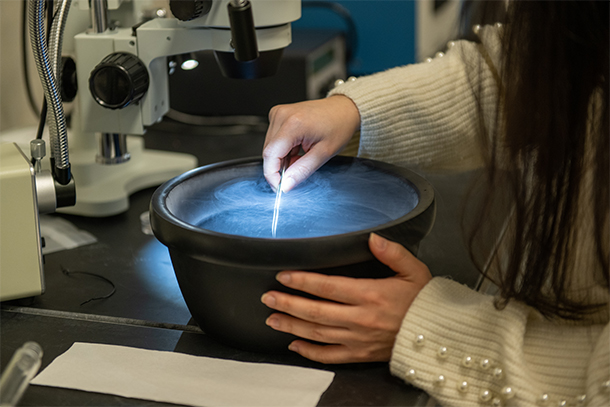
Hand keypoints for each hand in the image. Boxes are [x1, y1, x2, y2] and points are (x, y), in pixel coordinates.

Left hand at [260, 234, 431, 363]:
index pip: (328, 287)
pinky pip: (330, 356)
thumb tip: (372, 238)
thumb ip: (392, 252)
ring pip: (317, 334)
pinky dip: (310, 352)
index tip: (284, 276)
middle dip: (288, 304)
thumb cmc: (425, 301)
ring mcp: (358, 340)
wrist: (439, 336)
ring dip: (292, 325)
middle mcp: (360, 319)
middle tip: (267, 298)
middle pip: (316, 311)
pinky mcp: (361, 355)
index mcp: (371, 295)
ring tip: (272, 318)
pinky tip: (294, 345)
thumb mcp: (414, 270)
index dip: (303, 282)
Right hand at [262, 96, 359, 191]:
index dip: (272, 175)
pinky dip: (283, 149)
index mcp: (293, 124)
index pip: (270, 155)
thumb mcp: (323, 154)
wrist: (343, 109)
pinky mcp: (278, 114)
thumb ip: (302, 171)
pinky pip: (273, 139)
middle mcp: (282, 115)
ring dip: (281, 158)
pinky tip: (297, 148)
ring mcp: (279, 113)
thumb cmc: (338, 126)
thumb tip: (286, 185)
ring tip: (301, 156)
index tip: (280, 187)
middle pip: (268, 151)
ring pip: (270, 146)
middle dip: (279, 167)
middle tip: (296, 172)